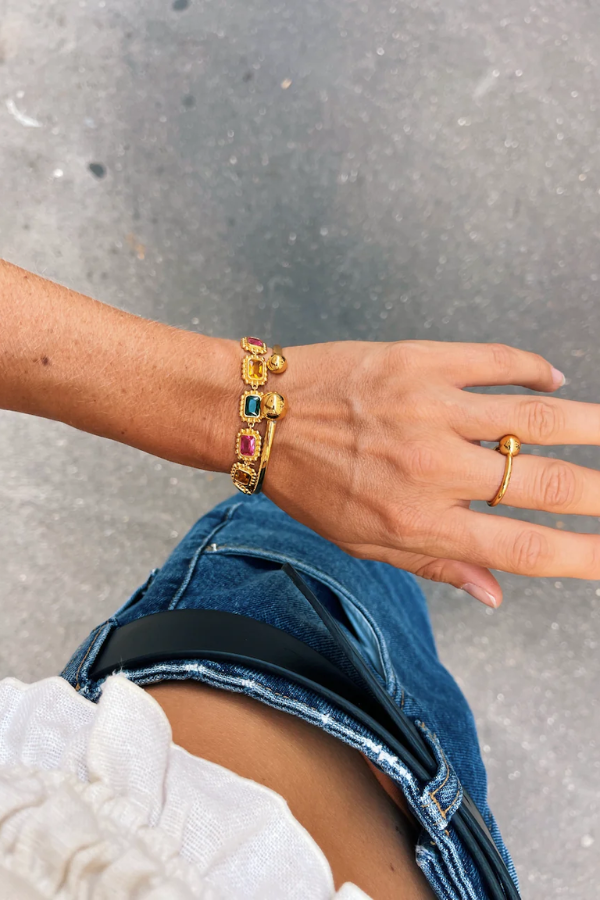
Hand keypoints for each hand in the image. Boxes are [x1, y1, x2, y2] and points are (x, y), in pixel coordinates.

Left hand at [267, 340, 595, 607]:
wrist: (260, 414)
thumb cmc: (309, 484)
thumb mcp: (362, 542)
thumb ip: (436, 564)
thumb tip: (498, 593)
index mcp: (418, 522)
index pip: (522, 548)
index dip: (581, 556)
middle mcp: (432, 468)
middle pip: (545, 485)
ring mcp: (429, 410)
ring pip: (534, 419)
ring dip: (590, 426)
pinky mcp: (420, 362)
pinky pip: (495, 362)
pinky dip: (532, 370)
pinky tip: (555, 381)